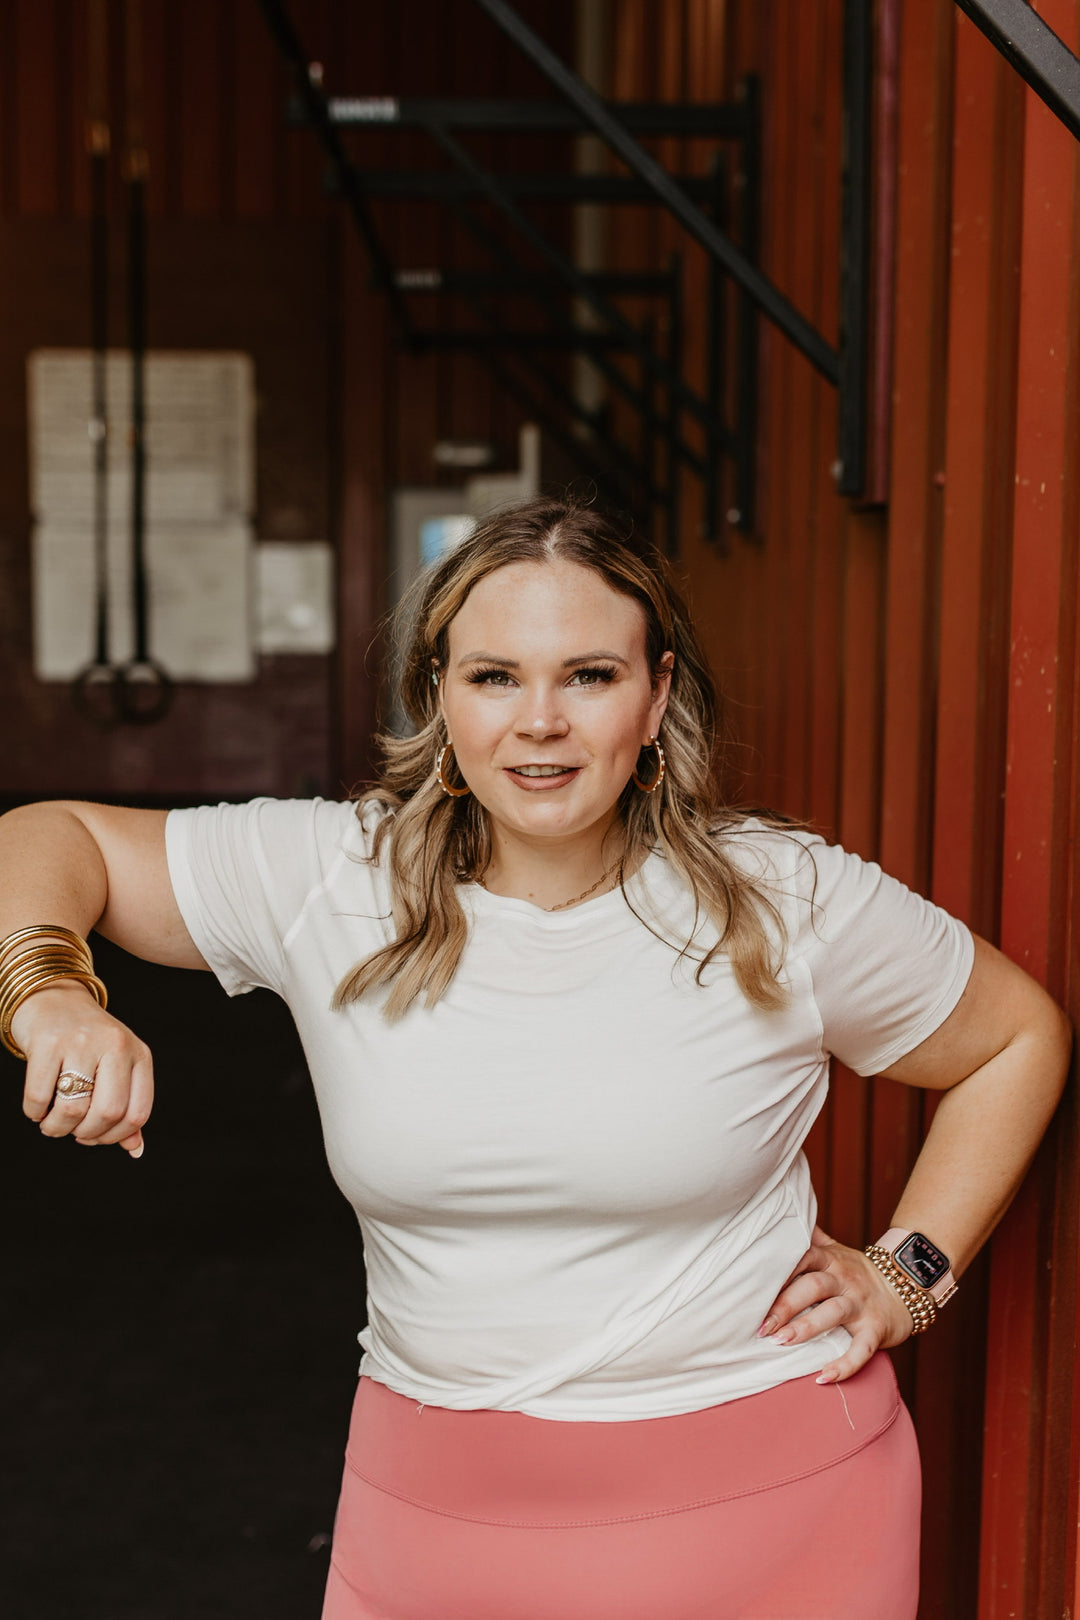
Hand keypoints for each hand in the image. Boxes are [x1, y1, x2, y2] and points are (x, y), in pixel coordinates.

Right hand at [11, 981, 151, 1157]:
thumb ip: (127, 1107)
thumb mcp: (118, 1067)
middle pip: (108, 1113)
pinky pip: (39, 1096)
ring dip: (57, 1128)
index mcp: (139, 1055)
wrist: (54, 999)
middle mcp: (115, 1045)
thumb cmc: (89, 1041)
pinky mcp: (47, 1042)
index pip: (138, 1113)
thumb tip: (135, 1150)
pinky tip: (36, 1108)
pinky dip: (34, 1112)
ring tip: (51, 1123)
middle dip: (86, 1134)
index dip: (114, 1137)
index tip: (94, 1135)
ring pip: (73, 1109)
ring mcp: (81, 1041)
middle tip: (71, 1131)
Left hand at [758, 1224, 913, 1382]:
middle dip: (785, 1304)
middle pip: (813, 1286)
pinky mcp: (876, 1329)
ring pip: (833, 1313)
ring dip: (806, 1328)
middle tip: (761, 1325)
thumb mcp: (836, 1249)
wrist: (907, 1285)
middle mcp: (845, 1278)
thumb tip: (781, 1219)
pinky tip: (823, 1378)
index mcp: (830, 1259)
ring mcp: (861, 1304)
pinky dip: (844, 1365)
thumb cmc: (858, 1271)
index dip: (778, 1271)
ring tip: (780, 1342)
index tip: (753, 1287)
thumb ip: (810, 1238)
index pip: (802, 1258)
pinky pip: (862, 1349)